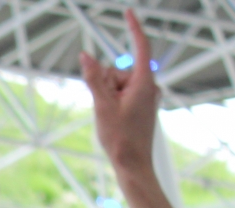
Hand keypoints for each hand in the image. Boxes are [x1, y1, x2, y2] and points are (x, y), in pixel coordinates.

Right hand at [81, 9, 159, 175]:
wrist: (133, 165)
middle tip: (107, 109)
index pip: (141, 46)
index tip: (129, 11)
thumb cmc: (121, 138)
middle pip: (119, 70)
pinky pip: (122, 94)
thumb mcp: (102, 105)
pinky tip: (115, 120)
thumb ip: (94, 78)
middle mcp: (149, 86)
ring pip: (118, 84)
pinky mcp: (142, 105)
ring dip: (108, 96)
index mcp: (144, 82)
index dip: (134, 28)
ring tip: (111, 118)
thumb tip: (85, 55)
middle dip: (106, 83)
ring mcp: (146, 97)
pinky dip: (113, 102)